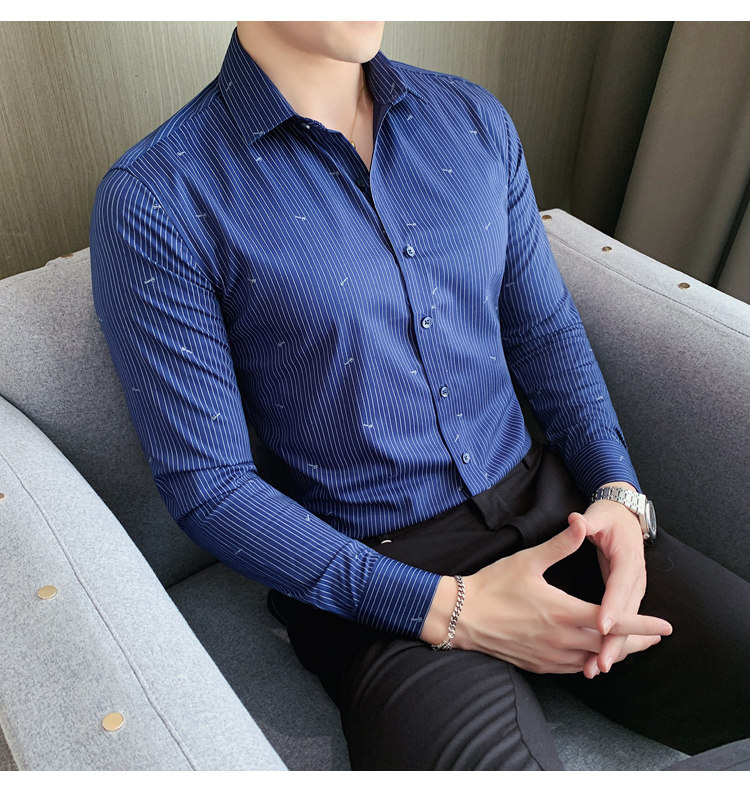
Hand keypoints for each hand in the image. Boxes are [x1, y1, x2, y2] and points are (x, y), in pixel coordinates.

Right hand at [421, 518, 671, 673]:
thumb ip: (560, 545)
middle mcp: (561, 639)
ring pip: (593, 660)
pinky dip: (590, 661)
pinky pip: (573, 668)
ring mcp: (550, 656)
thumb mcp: (528, 560)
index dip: (642, 624)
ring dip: (615, 653)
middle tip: (656, 638)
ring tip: (631, 646)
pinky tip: (593, 655)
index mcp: (563, 612)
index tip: (665, 626)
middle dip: (636, 642)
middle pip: (610, 646)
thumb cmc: (493, 585)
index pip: (613, 621)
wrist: (461, 615)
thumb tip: (580, 523)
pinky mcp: (538, 664)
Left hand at [572, 482, 671, 677]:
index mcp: (628, 560)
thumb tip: (577, 520)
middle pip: (627, 615)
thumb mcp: (598, 516)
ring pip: (626, 625)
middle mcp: (635, 580)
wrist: (626, 516)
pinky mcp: (626, 597)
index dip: (612, 607)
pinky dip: (612, 642)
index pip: (620, 587)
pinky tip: (598, 659)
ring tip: (596, 668)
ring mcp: (633, 591)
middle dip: (614, 642)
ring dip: (613, 648)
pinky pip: (622, 625)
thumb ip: (586, 522)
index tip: (600, 625)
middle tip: (599, 663)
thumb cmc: (609, 517)